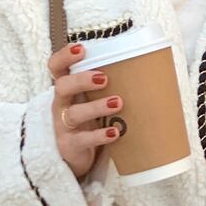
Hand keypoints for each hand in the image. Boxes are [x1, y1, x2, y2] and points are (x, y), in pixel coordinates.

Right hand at [49, 41, 124, 178]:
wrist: (76, 157)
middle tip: (104, 78)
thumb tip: (149, 68)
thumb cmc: (89, 121)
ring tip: (118, 103)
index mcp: (67, 89)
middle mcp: (61, 105)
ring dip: (96, 107)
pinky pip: (83, 139)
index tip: (81, 48)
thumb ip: (106, 86)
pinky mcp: (70, 145)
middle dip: (82, 80)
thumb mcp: (91, 100)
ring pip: (74, 113)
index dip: (64, 56)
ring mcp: (63, 126)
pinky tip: (115, 133)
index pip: (56, 67)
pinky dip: (99, 136)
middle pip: (62, 86)